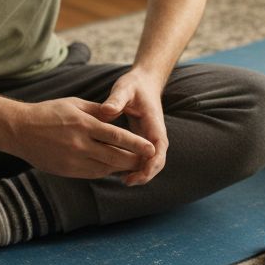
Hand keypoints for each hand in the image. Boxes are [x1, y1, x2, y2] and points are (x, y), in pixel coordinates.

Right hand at [11, 97, 154, 179]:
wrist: (20, 130)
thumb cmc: (49, 112)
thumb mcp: (75, 104)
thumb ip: (98, 111)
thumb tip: (118, 115)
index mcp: (84, 124)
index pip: (117, 136)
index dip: (136, 144)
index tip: (151, 148)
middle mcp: (80, 144)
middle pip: (115, 157)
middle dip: (134, 160)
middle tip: (148, 159)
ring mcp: (73, 160)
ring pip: (106, 168)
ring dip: (122, 167)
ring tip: (135, 164)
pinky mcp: (67, 171)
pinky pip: (93, 173)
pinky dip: (106, 171)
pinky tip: (113, 167)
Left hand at [99, 69, 168, 185]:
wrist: (143, 82)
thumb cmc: (133, 86)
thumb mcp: (124, 88)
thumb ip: (116, 99)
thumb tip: (106, 111)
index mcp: (154, 124)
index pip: (159, 149)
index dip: (151, 165)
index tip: (138, 174)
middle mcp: (155, 134)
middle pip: (157, 161)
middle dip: (145, 174)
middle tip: (127, 181)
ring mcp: (150, 139)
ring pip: (150, 162)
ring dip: (140, 173)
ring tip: (123, 180)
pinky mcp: (142, 140)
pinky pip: (142, 158)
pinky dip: (134, 166)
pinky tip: (118, 171)